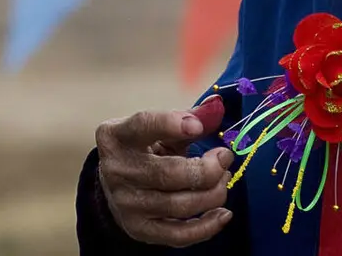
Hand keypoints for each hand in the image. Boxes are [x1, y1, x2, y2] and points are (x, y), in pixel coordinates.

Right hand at [94, 95, 235, 246]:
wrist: (120, 184)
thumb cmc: (146, 148)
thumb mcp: (161, 128)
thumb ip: (189, 117)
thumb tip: (217, 106)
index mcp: (116, 136)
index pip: (143, 125)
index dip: (171, 124)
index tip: (199, 127)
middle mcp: (116, 170)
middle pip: (169, 173)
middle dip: (208, 168)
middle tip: (225, 158)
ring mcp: (125, 203)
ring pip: (179, 205)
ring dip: (212, 193)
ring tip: (224, 179)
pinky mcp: (138, 229)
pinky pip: (178, 235)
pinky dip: (207, 226)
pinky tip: (223, 213)